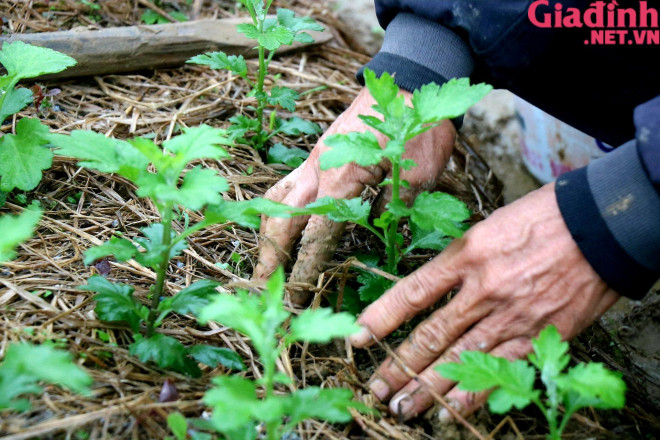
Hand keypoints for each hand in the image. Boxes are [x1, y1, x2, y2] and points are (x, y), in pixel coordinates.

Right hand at [254, 88, 455, 303]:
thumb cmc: (418, 126)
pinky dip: (275, 206)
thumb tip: (379, 232)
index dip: (304, 269)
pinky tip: (279, 219)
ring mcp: (313, 159)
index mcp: (340, 180)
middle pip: (281, 219)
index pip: (315, 236)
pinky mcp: (317, 152)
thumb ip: (393, 207)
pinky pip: (286, 183)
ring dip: (266, 231)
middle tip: (262, 286)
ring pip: (276, 198)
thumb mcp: (417, 174)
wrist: (408, 80)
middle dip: (270, 255)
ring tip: (263, 258)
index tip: (296, 296)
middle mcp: (317, 170)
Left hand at [350, 182, 619, 420]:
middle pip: (430, 335)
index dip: (380, 318)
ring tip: (402, 408)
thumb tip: (432, 288)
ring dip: (426, 388)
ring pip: (459, 359)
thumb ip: (459, 260)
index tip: (356, 338)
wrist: (600, 227)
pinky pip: (499, 370)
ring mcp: (510, 315)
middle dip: (398, 366)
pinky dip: (473, 393)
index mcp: (466, 254)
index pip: (412, 293)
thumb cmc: (542, 219)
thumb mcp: (488, 226)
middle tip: (375, 388)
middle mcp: (482, 289)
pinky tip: (449, 410)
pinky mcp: (538, 335)